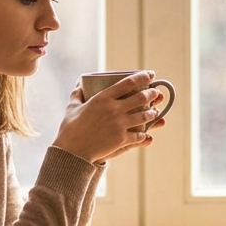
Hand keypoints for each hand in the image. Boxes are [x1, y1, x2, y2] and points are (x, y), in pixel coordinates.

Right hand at [51, 71, 166, 163]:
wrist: (72, 151)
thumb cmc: (70, 128)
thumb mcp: (72, 107)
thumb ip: (77, 94)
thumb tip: (79, 83)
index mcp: (103, 98)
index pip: (128, 83)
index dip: (142, 77)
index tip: (150, 74)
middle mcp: (114, 109)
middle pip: (140, 98)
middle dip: (152, 94)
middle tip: (156, 93)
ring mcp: (119, 125)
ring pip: (144, 116)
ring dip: (152, 113)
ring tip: (155, 111)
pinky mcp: (122, 139)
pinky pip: (139, 135)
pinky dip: (144, 134)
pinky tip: (146, 134)